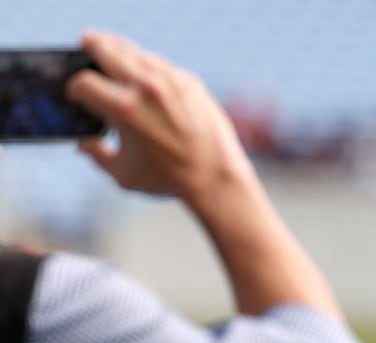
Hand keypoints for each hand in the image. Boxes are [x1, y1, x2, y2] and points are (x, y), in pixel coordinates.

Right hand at [65, 30, 252, 203]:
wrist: (216, 176)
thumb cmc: (168, 179)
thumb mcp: (123, 174)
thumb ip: (96, 155)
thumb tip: (83, 143)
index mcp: (123, 109)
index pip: (83, 82)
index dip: (74, 89)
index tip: (77, 94)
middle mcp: (146, 88)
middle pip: (105, 49)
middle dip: (90, 48)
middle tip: (85, 44)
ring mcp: (170, 81)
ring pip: (134, 52)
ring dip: (117, 49)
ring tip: (107, 48)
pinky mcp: (189, 81)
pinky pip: (159, 62)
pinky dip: (145, 62)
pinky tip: (140, 66)